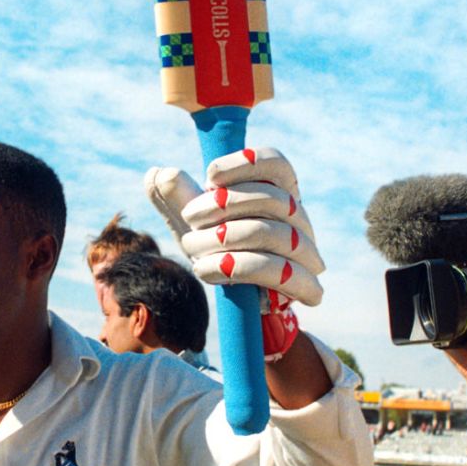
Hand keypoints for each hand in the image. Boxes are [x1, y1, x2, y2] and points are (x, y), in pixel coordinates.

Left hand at [146, 148, 324, 357]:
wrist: (240, 302)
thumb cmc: (218, 250)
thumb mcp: (194, 223)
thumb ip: (176, 197)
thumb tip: (159, 174)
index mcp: (279, 192)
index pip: (276, 164)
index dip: (246, 163)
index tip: (210, 175)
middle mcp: (299, 218)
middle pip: (273, 198)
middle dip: (224, 205)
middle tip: (189, 217)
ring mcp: (307, 251)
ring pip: (270, 233)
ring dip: (222, 238)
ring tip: (190, 246)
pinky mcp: (305, 284)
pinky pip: (274, 270)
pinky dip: (234, 267)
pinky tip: (204, 269)